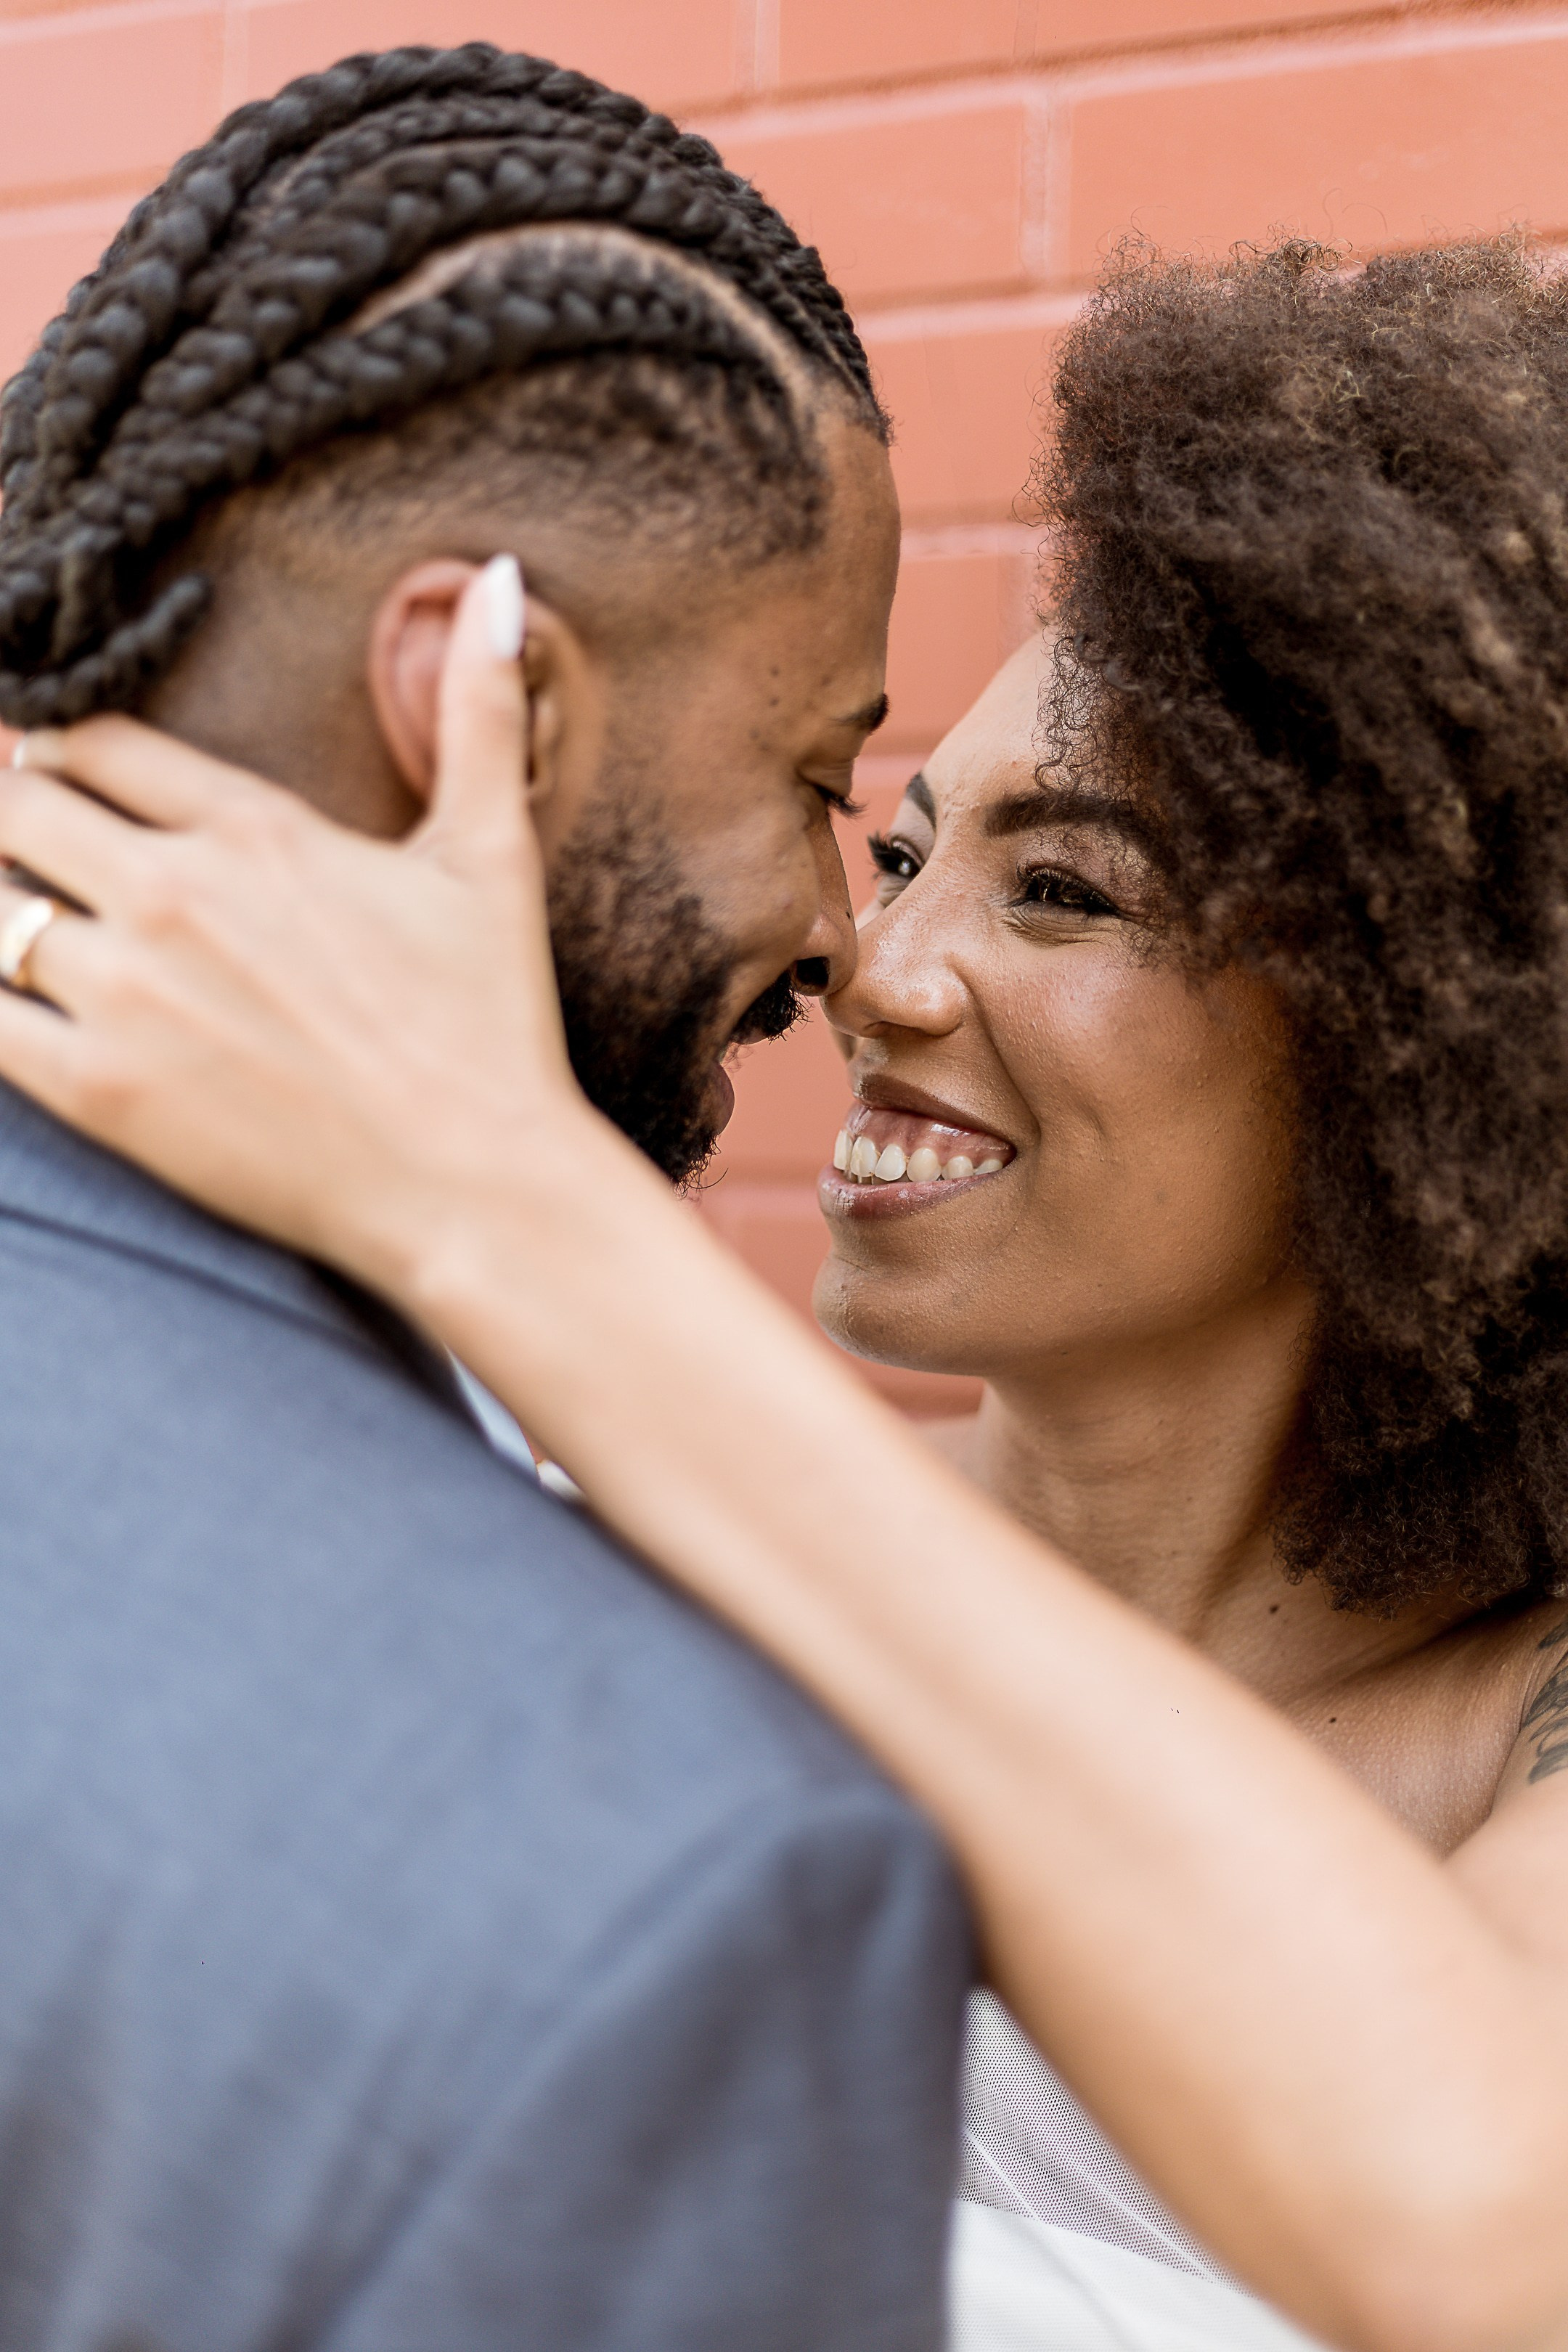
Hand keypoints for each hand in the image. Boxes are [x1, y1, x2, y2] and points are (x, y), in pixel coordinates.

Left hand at [0, 556, 595, 1293]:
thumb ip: (479, 713)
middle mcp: (174, 892)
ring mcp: (130, 992)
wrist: (475, 1185)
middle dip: (4, 806)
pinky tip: (9, 992)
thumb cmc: (488, 1026)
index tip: (45, 763)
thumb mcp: (490, 856)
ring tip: (17, 910)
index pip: (94, 742)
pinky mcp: (103, 1090)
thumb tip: (505, 581)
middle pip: (13, 803)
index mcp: (255, 828)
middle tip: (18, 829)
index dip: (56, 745)